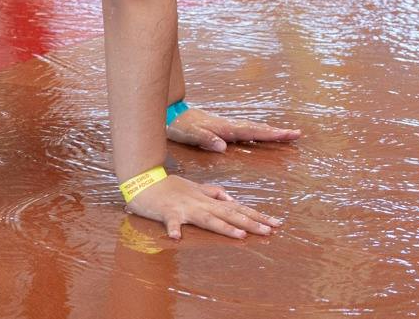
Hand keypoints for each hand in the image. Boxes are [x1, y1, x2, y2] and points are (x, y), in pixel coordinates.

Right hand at [125, 173, 280, 240]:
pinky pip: (171, 222)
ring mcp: (184, 208)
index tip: (276, 223)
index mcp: (207, 199)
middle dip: (250, 222)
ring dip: (223, 227)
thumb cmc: (168, 186)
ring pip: (208, 218)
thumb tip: (231, 198)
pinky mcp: (167, 212)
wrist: (142, 179)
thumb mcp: (193, 186)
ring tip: (240, 235)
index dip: (256, 215)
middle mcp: (200, 203)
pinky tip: (177, 238)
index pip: (237, 207)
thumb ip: (212, 191)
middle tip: (271, 230)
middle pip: (229, 213)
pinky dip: (174, 229)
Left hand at [169, 105, 302, 152]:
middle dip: (276, 132)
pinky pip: (244, 130)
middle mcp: (228, 125)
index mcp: (225, 128)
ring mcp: (225, 126)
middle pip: (257, 128)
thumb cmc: (180, 126)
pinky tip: (258, 135)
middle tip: (296, 134)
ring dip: (268, 131)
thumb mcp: (190, 134)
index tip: (289, 133)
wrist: (170, 114)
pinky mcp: (221, 128)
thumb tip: (223, 146)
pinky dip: (256, 131)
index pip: (252, 131)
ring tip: (284, 135)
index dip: (271, 134)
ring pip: (251, 128)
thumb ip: (206, 139)